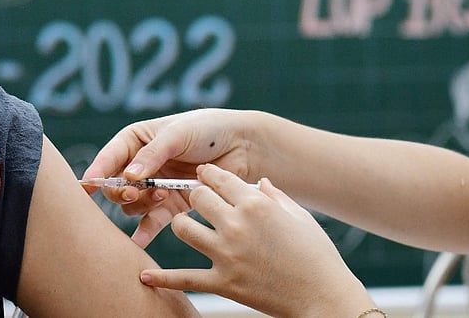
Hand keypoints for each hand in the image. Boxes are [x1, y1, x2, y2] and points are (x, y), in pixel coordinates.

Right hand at [82, 108, 258, 246]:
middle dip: (123, 191)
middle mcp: (141, 165)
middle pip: (117, 186)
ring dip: (143, 204)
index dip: (97, 171)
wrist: (242, 146)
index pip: (110, 157)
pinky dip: (145, 231)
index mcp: (136, 140)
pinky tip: (139, 242)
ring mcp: (156, 186)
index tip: (87, 186)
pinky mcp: (173, 205)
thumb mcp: (178, 134)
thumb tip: (131, 175)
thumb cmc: (208, 129)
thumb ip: (153, 154)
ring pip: (133, 205)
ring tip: (162, 195)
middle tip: (136, 191)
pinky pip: (153, 221)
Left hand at [139, 164, 375, 317]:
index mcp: (256, 203)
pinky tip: (144, 278)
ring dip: (181, 224)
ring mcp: (227, 254)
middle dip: (194, 195)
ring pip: (183, 228)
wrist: (323, 295)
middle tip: (195, 198)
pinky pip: (183, 278)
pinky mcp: (222, 283)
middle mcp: (237, 224)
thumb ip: (275, 195)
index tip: (204, 174)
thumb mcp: (299, 216)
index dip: (208, 173)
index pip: (220, 177)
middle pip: (197, 197)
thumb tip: (260, 181)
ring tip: (185, 225)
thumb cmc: (316, 253)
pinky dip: (162, 279)